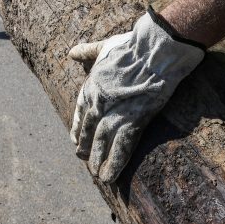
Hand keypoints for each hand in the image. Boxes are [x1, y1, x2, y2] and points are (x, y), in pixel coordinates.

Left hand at [69, 10, 204, 182]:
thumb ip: (86, 52)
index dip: (77, 128)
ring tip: (98, 175)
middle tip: (84, 160)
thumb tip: (71, 52)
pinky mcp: (132, 122)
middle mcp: (97, 102)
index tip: (75, 140)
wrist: (153, 52)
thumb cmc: (131, 47)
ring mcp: (113, 113)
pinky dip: (114, 164)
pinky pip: (120, 148)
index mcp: (91, 86)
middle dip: (86, 147)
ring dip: (98, 160)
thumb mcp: (103, 47)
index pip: (80, 112)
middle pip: (88, 130)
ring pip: (101, 142)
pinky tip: (109, 177)